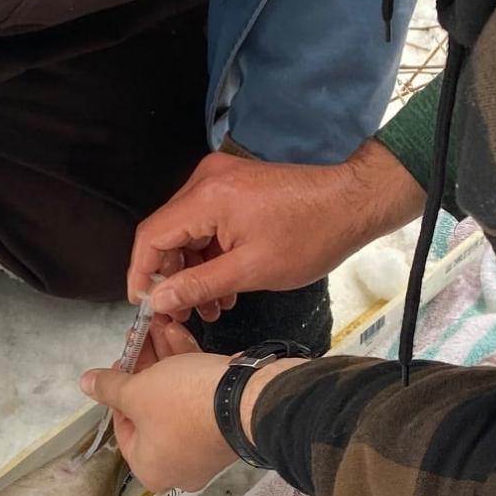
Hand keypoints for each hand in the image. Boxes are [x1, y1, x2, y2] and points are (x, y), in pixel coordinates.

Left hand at [81, 341, 309, 492]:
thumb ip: (108, 387)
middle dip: (145, 366)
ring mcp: (205, 447)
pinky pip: (200, 397)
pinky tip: (179, 334)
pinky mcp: (225, 426)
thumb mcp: (135, 391)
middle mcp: (178, 465)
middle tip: (139, 338)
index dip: (118, 389)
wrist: (246, 400)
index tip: (121, 361)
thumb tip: (85, 384)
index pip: (123, 426)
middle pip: (151, 409)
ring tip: (157, 326)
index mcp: (149, 467)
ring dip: (166, 359)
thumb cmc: (181, 404)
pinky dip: (189, 367)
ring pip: (177, 398)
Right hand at [129, 139, 424, 320]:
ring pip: (188, 232)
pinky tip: (226, 286)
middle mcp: (206, 180)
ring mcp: (221, 180)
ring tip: (212, 308)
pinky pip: (208, 224)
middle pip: (167, 234)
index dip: (141, 275)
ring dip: (194, 271)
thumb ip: (198, 286)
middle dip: (172, 278)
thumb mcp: (250, 271)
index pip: (151, 236)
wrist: (354, 201)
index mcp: (206, 197)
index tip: (144, 307)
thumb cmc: (311, 235)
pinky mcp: (236, 186)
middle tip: (183, 315)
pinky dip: (211, 255)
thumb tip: (158, 301)